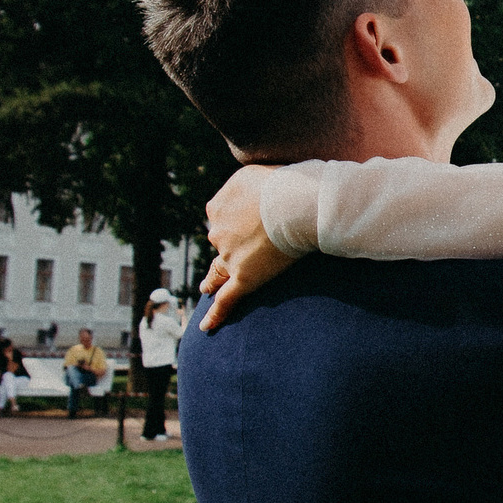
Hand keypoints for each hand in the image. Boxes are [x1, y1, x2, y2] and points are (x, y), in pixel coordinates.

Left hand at [198, 165, 294, 331]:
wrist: (295, 203)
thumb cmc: (281, 184)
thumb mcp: (251, 173)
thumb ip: (240, 187)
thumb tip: (244, 196)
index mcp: (217, 207)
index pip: (221, 216)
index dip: (236, 219)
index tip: (250, 218)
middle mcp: (217, 233)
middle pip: (221, 243)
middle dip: (228, 246)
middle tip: (239, 249)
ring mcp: (229, 257)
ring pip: (219, 271)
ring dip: (213, 279)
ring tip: (207, 288)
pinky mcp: (244, 278)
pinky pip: (227, 300)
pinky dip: (216, 315)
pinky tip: (206, 328)